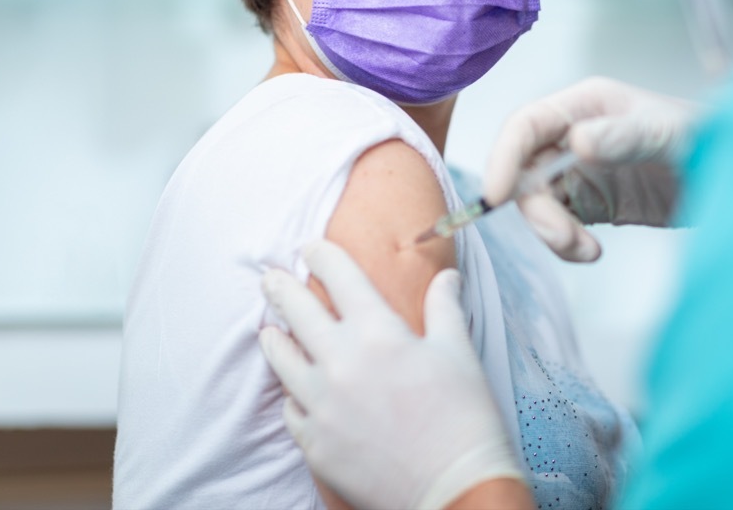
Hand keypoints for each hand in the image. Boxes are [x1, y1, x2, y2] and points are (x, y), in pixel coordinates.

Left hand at [259, 240, 523, 509]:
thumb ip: (445, 307)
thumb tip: (447, 276)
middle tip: (270, 277)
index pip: (340, 278)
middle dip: (281, 288)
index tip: (310, 246)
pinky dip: (292, 394)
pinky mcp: (315, 444)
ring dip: (274, 338)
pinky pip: (291, 409)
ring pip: (282, 361)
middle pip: (297, 312)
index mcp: (379, 333)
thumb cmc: (464, 417)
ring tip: (268, 328)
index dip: (321, 256)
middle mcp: (341, 363)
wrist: (455, 489)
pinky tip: (293, 389)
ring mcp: (322, 406)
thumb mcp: (459, 352)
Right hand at [483, 77, 698, 261]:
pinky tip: (592, 252)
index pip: (526, 125)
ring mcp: (580, 171)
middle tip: (565, 238)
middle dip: (535, 209)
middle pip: (524, 171)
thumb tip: (577, 141)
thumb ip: (624, 136)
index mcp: (584, 105)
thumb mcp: (668, 134)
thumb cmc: (707, 136)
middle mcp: (574, 135)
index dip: (503, 156)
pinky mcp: (592, 204)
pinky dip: (566, 244)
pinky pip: (559, 225)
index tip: (496, 195)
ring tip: (586, 250)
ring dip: (552, 232)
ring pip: (537, 203)